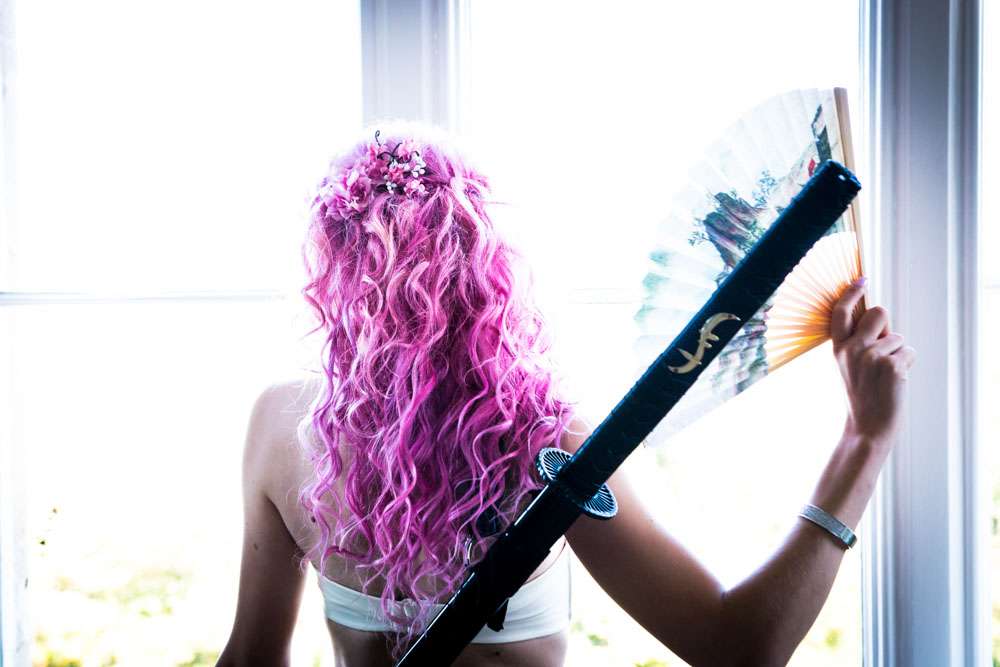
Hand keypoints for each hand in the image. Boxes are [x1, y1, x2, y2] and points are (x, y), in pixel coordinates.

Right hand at [830, 278, 916, 444]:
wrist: (868, 425)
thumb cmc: (862, 394)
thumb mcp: (849, 366)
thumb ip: (857, 341)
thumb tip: (876, 317)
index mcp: (838, 348)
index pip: (841, 312)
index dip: (851, 293)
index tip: (861, 281)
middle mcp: (852, 349)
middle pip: (879, 313)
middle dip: (886, 325)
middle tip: (883, 348)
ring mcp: (871, 356)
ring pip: (897, 336)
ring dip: (898, 352)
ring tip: (886, 374)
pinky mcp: (891, 365)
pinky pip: (908, 352)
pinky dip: (906, 365)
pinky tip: (895, 381)